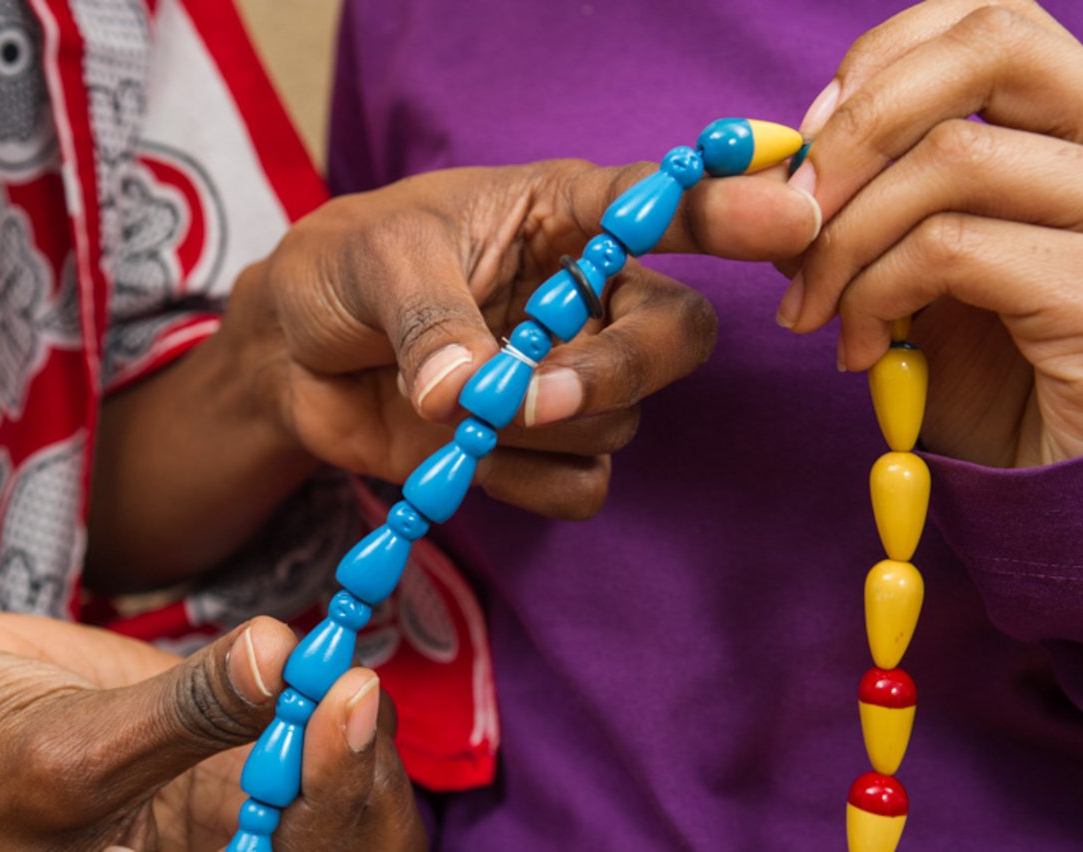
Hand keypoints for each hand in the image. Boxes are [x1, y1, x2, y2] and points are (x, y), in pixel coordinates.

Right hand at [0, 614, 421, 851]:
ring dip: (350, 721)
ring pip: (332, 773)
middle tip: (350, 678)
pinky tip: (327, 641)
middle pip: (339, 830)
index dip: (334, 796)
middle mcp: (218, 850)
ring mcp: (226, 793)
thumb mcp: (58, 754)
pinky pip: (299, 715)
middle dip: (359, 764)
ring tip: (338, 654)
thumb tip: (285, 657)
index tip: (345, 701)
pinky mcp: (224, 731)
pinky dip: (323, 683)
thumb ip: (181, 713)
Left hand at [221, 160, 819, 517]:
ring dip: (538, 428)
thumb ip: (431, 320)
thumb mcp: (375, 266)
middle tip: (534, 391)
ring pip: (621, 420)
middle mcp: (585, 296)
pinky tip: (464, 456)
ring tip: (456, 407)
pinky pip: (583, 484)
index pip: (659, 205)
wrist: (293, 360)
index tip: (788, 216)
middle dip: (619, 371)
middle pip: (677, 335)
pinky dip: (526, 483)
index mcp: (559, 216)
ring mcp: (569, 376)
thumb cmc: (340, 275)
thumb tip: (471, 397)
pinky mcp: (544, 448)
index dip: (728, 210)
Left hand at [781, 0, 1082, 466]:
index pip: (992, 21)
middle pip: (994, 43)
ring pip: (954, 158)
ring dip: (844, 237)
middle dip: (859, 126)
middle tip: (794, 212)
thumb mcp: (921, 273)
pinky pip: (951, 249)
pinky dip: (874, 293)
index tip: (809, 145)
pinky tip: (863, 350)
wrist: (1055, 489)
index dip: (882, 63)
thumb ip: (870, 206)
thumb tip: (779, 170)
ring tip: (814, 310)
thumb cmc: (993, 381)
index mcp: (1080, 132)